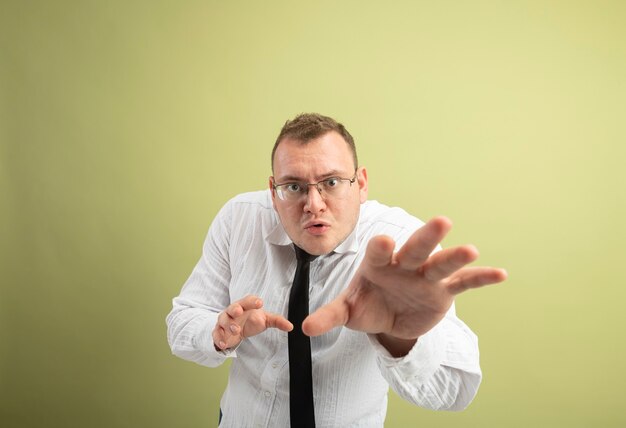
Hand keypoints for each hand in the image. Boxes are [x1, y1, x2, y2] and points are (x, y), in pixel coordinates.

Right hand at [212, 295, 293, 350]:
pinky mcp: (219, 331)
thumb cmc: (251, 320)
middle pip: (232, 307)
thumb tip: (290, 326)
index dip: (253, 301)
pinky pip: (216, 333)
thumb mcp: (265, 320)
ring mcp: (225, 320)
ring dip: (228, 324)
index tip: (260, 303)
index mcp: (246, 306)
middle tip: (239, 311)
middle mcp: (233, 311)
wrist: (236, 330)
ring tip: (235, 330)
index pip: (248, 300)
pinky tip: (224, 343)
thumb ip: (277, 321)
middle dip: (235, 309)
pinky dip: (219, 338)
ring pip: (223, 319)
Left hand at [302, 216, 506, 355]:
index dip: (382, 247)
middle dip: (427, 236)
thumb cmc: (367, 303)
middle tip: (442, 221)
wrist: (388, 314)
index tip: (385, 243)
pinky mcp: (443, 291)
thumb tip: (304, 327)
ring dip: (455, 256)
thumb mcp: (348, 310)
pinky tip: (500, 274)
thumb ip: (330, 315)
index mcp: (378, 263)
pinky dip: (480, 278)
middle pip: (416, 248)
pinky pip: (463, 283)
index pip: (379, 251)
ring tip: (470, 249)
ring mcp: (426, 276)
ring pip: (441, 262)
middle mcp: (404, 264)